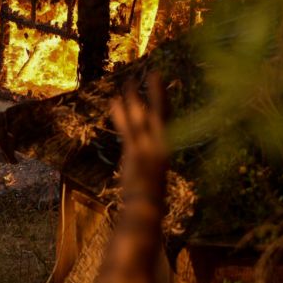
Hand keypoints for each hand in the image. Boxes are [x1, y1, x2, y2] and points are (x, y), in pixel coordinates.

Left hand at [111, 72, 168, 211]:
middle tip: (152, 73)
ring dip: (135, 98)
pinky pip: (127, 129)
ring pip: (141, 117)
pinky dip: (120, 114)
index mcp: (166, 149)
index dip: (165, 101)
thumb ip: (152, 161)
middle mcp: (161, 145)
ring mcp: (147, 148)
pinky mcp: (134, 153)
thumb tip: (149, 153)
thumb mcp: (155, 176)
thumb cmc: (151, 199)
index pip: (167, 119)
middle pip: (159, 113)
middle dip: (156, 93)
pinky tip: (114, 100)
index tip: (163, 86)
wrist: (146, 209)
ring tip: (129, 81)